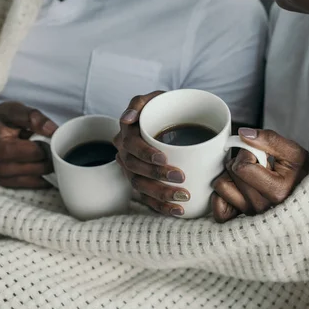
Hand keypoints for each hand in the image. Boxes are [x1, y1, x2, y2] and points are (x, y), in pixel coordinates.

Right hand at [0, 101, 57, 188]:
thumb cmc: (4, 120)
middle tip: (39, 144)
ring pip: (41, 177)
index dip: (46, 143)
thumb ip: (34, 118)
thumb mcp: (16, 111)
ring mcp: (3, 178)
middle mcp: (0, 167)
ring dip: (44, 165)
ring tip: (35, 153)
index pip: (38, 152)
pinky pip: (36, 185)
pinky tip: (35, 163)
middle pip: (41, 167)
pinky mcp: (7, 185)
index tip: (40, 136)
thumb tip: (53, 131)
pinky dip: (41, 175)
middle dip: (47, 155)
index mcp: (1, 148)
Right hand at [113, 91, 189, 216]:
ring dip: (160, 194)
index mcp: (127, 131)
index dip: (144, 153)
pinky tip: (177, 210)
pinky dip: (161, 206)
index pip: (131, 145)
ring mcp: (131, 168)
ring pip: (139, 185)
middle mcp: (125, 151)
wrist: (167, 118)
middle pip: (134, 167)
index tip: (163, 158)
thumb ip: (140, 102)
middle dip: (157, 175)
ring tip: (183, 197)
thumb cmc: (163, 107)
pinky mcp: (140, 181)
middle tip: (180, 177)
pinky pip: (145, 198)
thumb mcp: (154, 97)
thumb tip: (126, 119)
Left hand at [212, 128, 308, 222]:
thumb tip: (243, 134)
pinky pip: (218, 208)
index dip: (248, 153)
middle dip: (241, 162)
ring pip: (221, 186)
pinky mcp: (240, 221)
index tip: (260, 155)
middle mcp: (262, 207)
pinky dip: (222, 196)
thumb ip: (270, 140)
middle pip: (232, 173)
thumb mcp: (294, 154)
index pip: (242, 166)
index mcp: (277, 192)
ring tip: (250, 177)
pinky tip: (237, 189)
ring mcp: (250, 215)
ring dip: (231, 176)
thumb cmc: (303, 177)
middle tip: (258, 166)